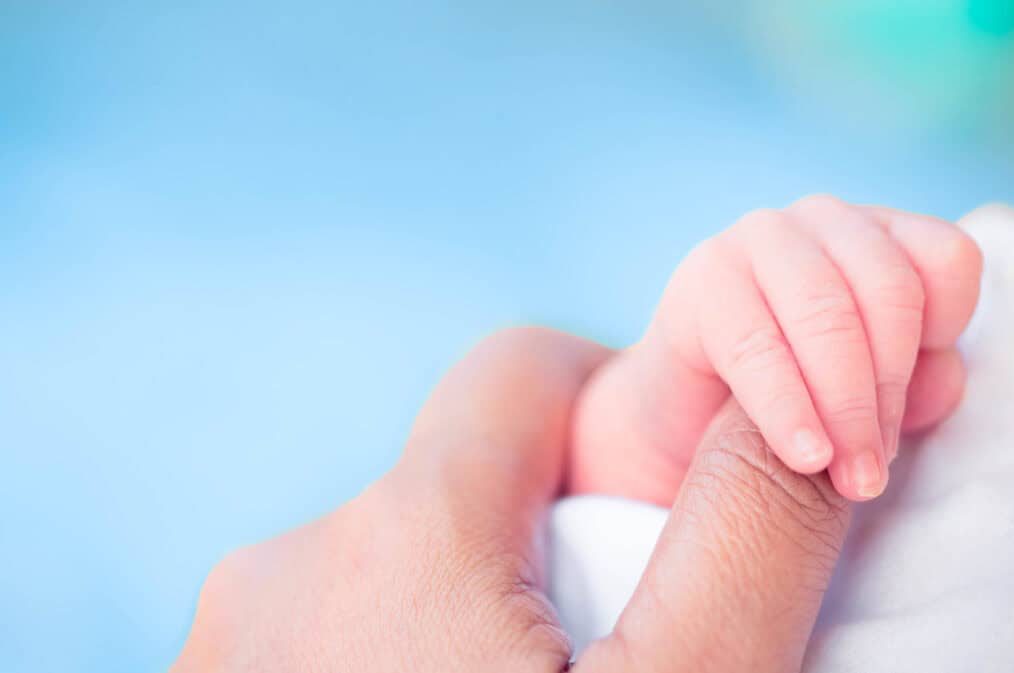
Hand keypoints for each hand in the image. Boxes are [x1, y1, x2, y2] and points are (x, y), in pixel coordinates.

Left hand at [172, 327, 856, 672]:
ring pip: (383, 568)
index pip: (517, 370)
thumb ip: (741, 539)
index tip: (643, 485)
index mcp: (403, 538)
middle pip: (451, 485)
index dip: (600, 401)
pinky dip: (382, 658)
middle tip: (592, 652)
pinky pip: (318, 635)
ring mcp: (227, 644)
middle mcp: (287, 568)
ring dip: (454, 610)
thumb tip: (777, 406)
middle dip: (533, 537)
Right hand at [572, 195, 981, 502]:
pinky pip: (757, 346)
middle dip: (887, 394)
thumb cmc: (792, 395)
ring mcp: (757, 239)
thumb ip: (918, 380)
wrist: (687, 414)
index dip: (943, 337)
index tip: (915, 407)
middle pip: (889, 293)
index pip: (945, 260)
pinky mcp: (703, 278)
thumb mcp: (870, 390)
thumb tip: (939, 380)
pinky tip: (803, 455)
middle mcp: (821, 219)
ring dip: (844, 408)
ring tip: (848, 477)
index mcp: (877, 233)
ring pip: (828, 316)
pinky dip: (787, 408)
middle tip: (875, 472)